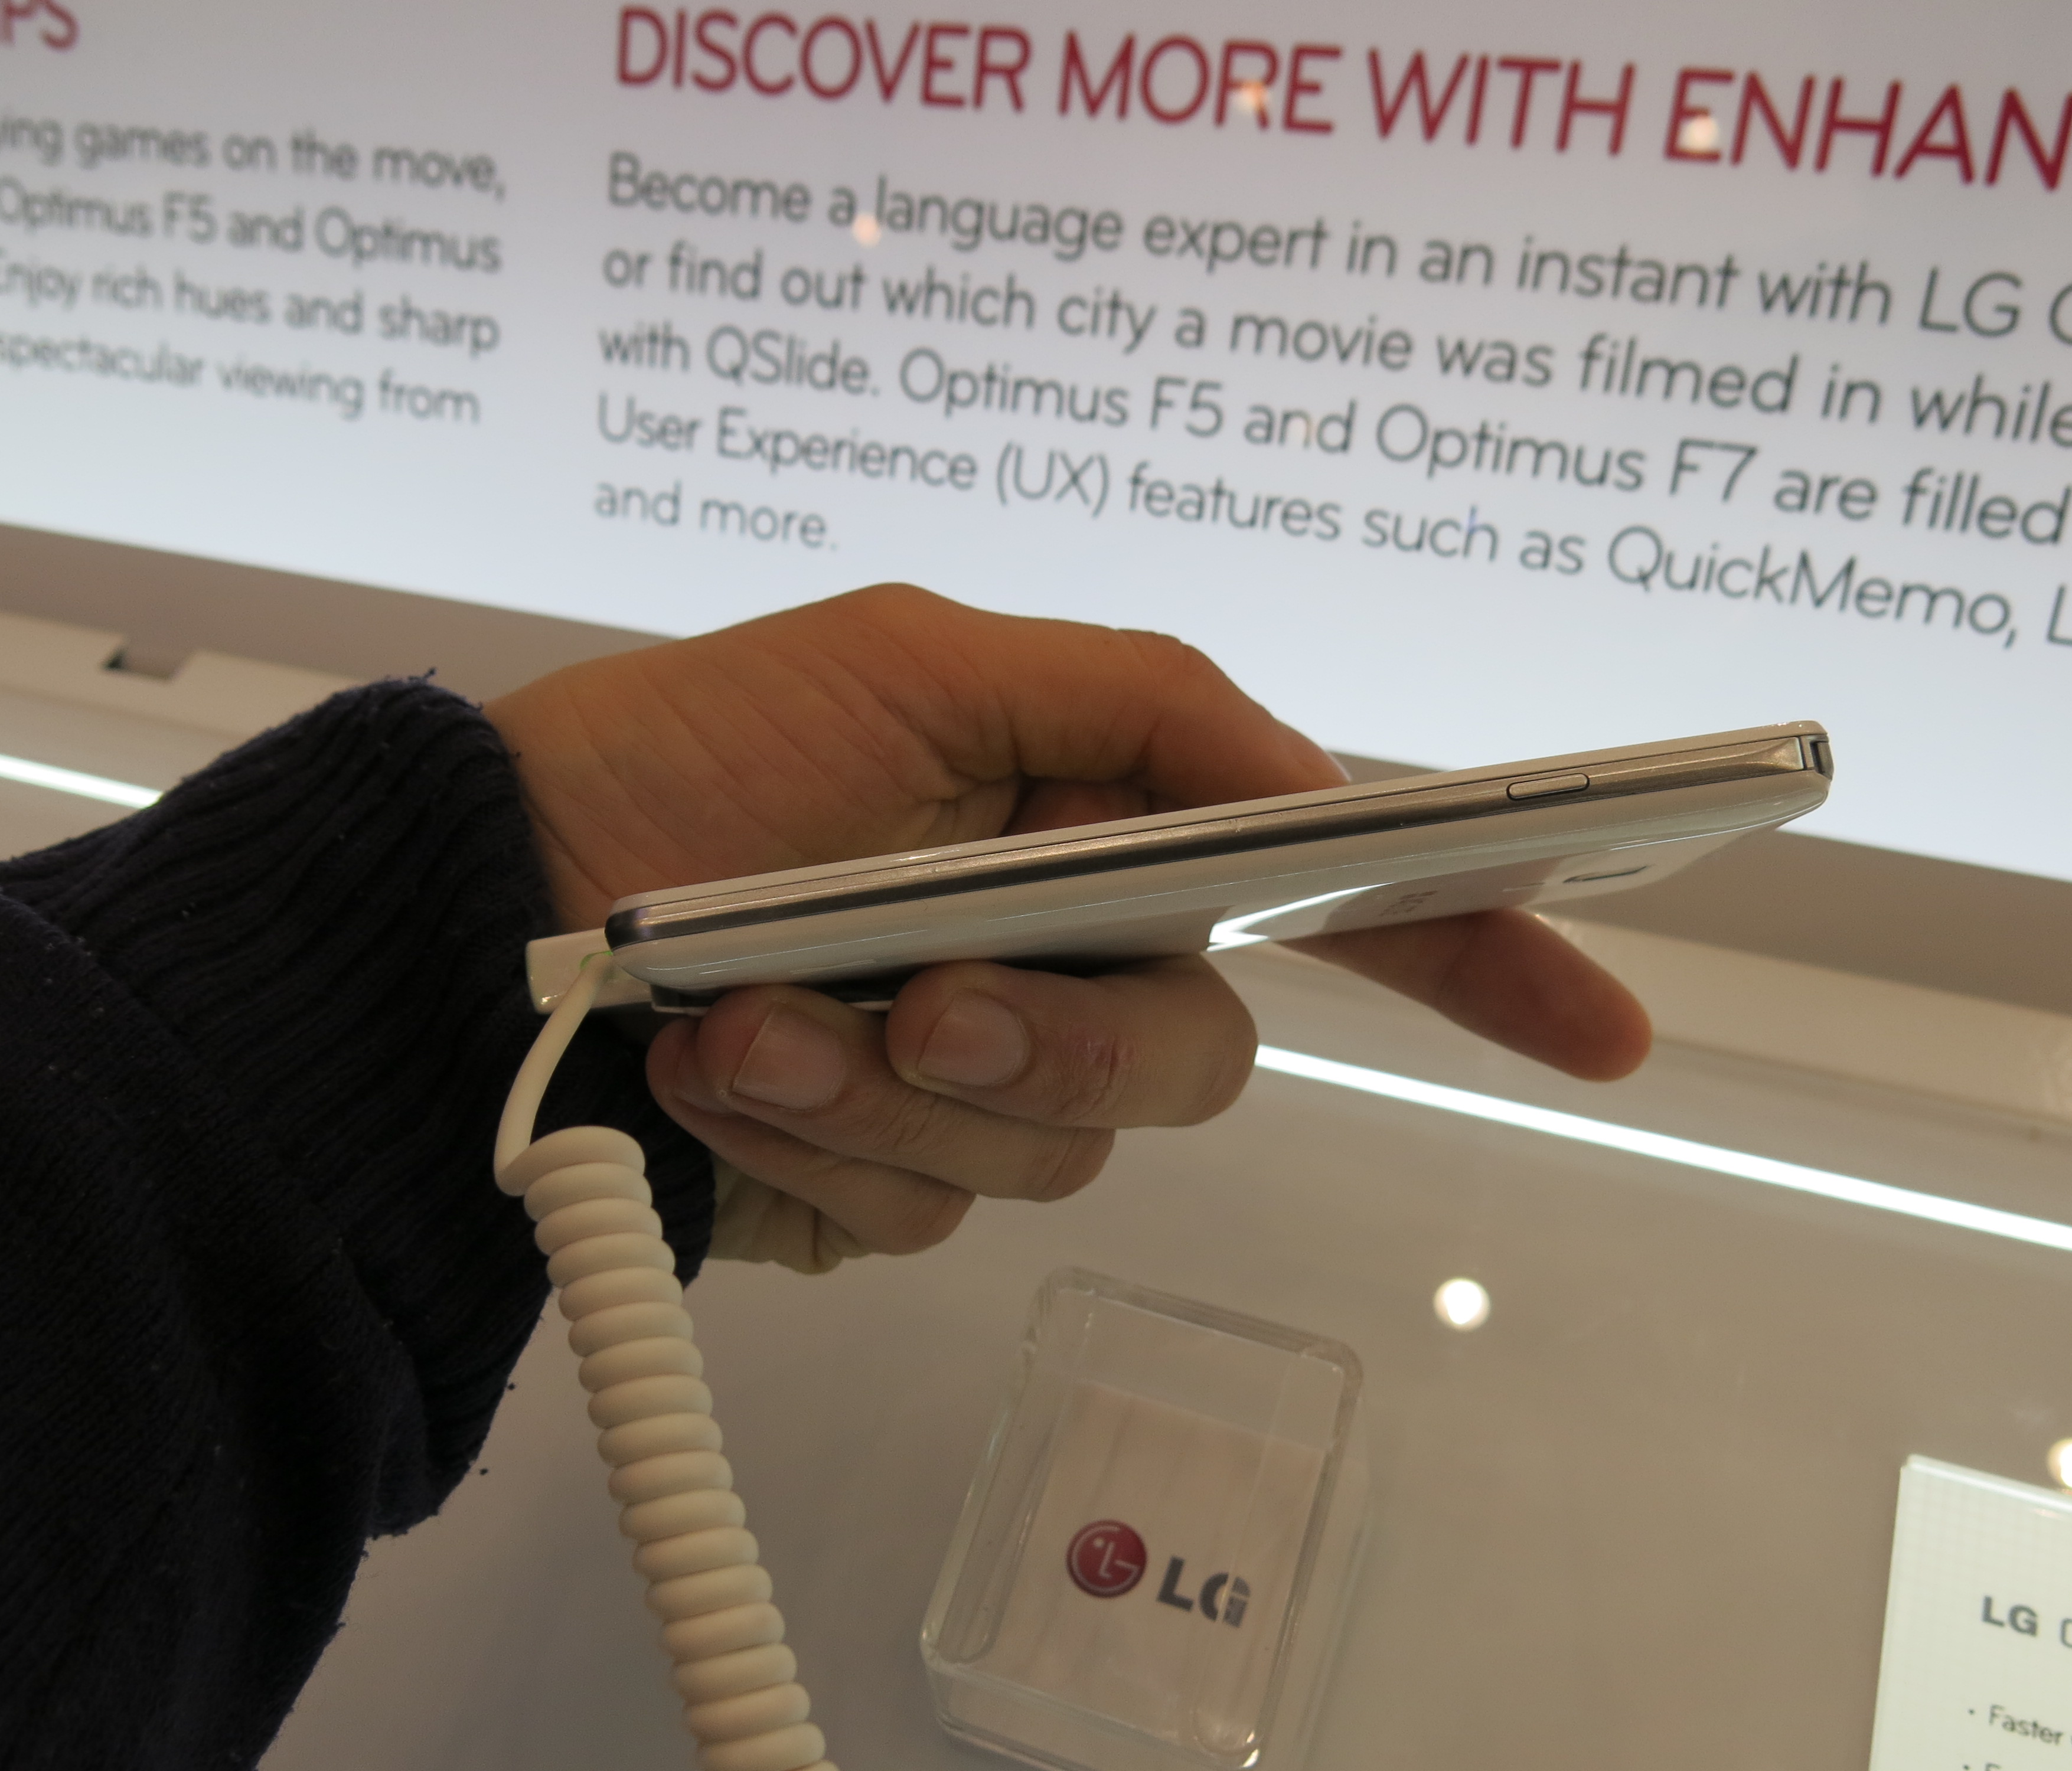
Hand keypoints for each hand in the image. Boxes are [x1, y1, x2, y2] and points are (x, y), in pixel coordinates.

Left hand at [485, 587, 1648, 1268]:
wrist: (478, 910)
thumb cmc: (684, 759)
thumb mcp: (911, 657)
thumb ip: (1136, 704)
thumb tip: (1306, 781)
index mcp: (1085, 831)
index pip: (1317, 898)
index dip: (1467, 955)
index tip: (1593, 1019)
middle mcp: (1048, 966)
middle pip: (1185, 1064)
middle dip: (1063, 1043)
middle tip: (931, 1002)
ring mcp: (962, 1088)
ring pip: (1043, 1159)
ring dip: (884, 1090)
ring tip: (738, 1023)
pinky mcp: (870, 1186)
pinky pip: (918, 1215)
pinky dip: (809, 1147)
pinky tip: (707, 1079)